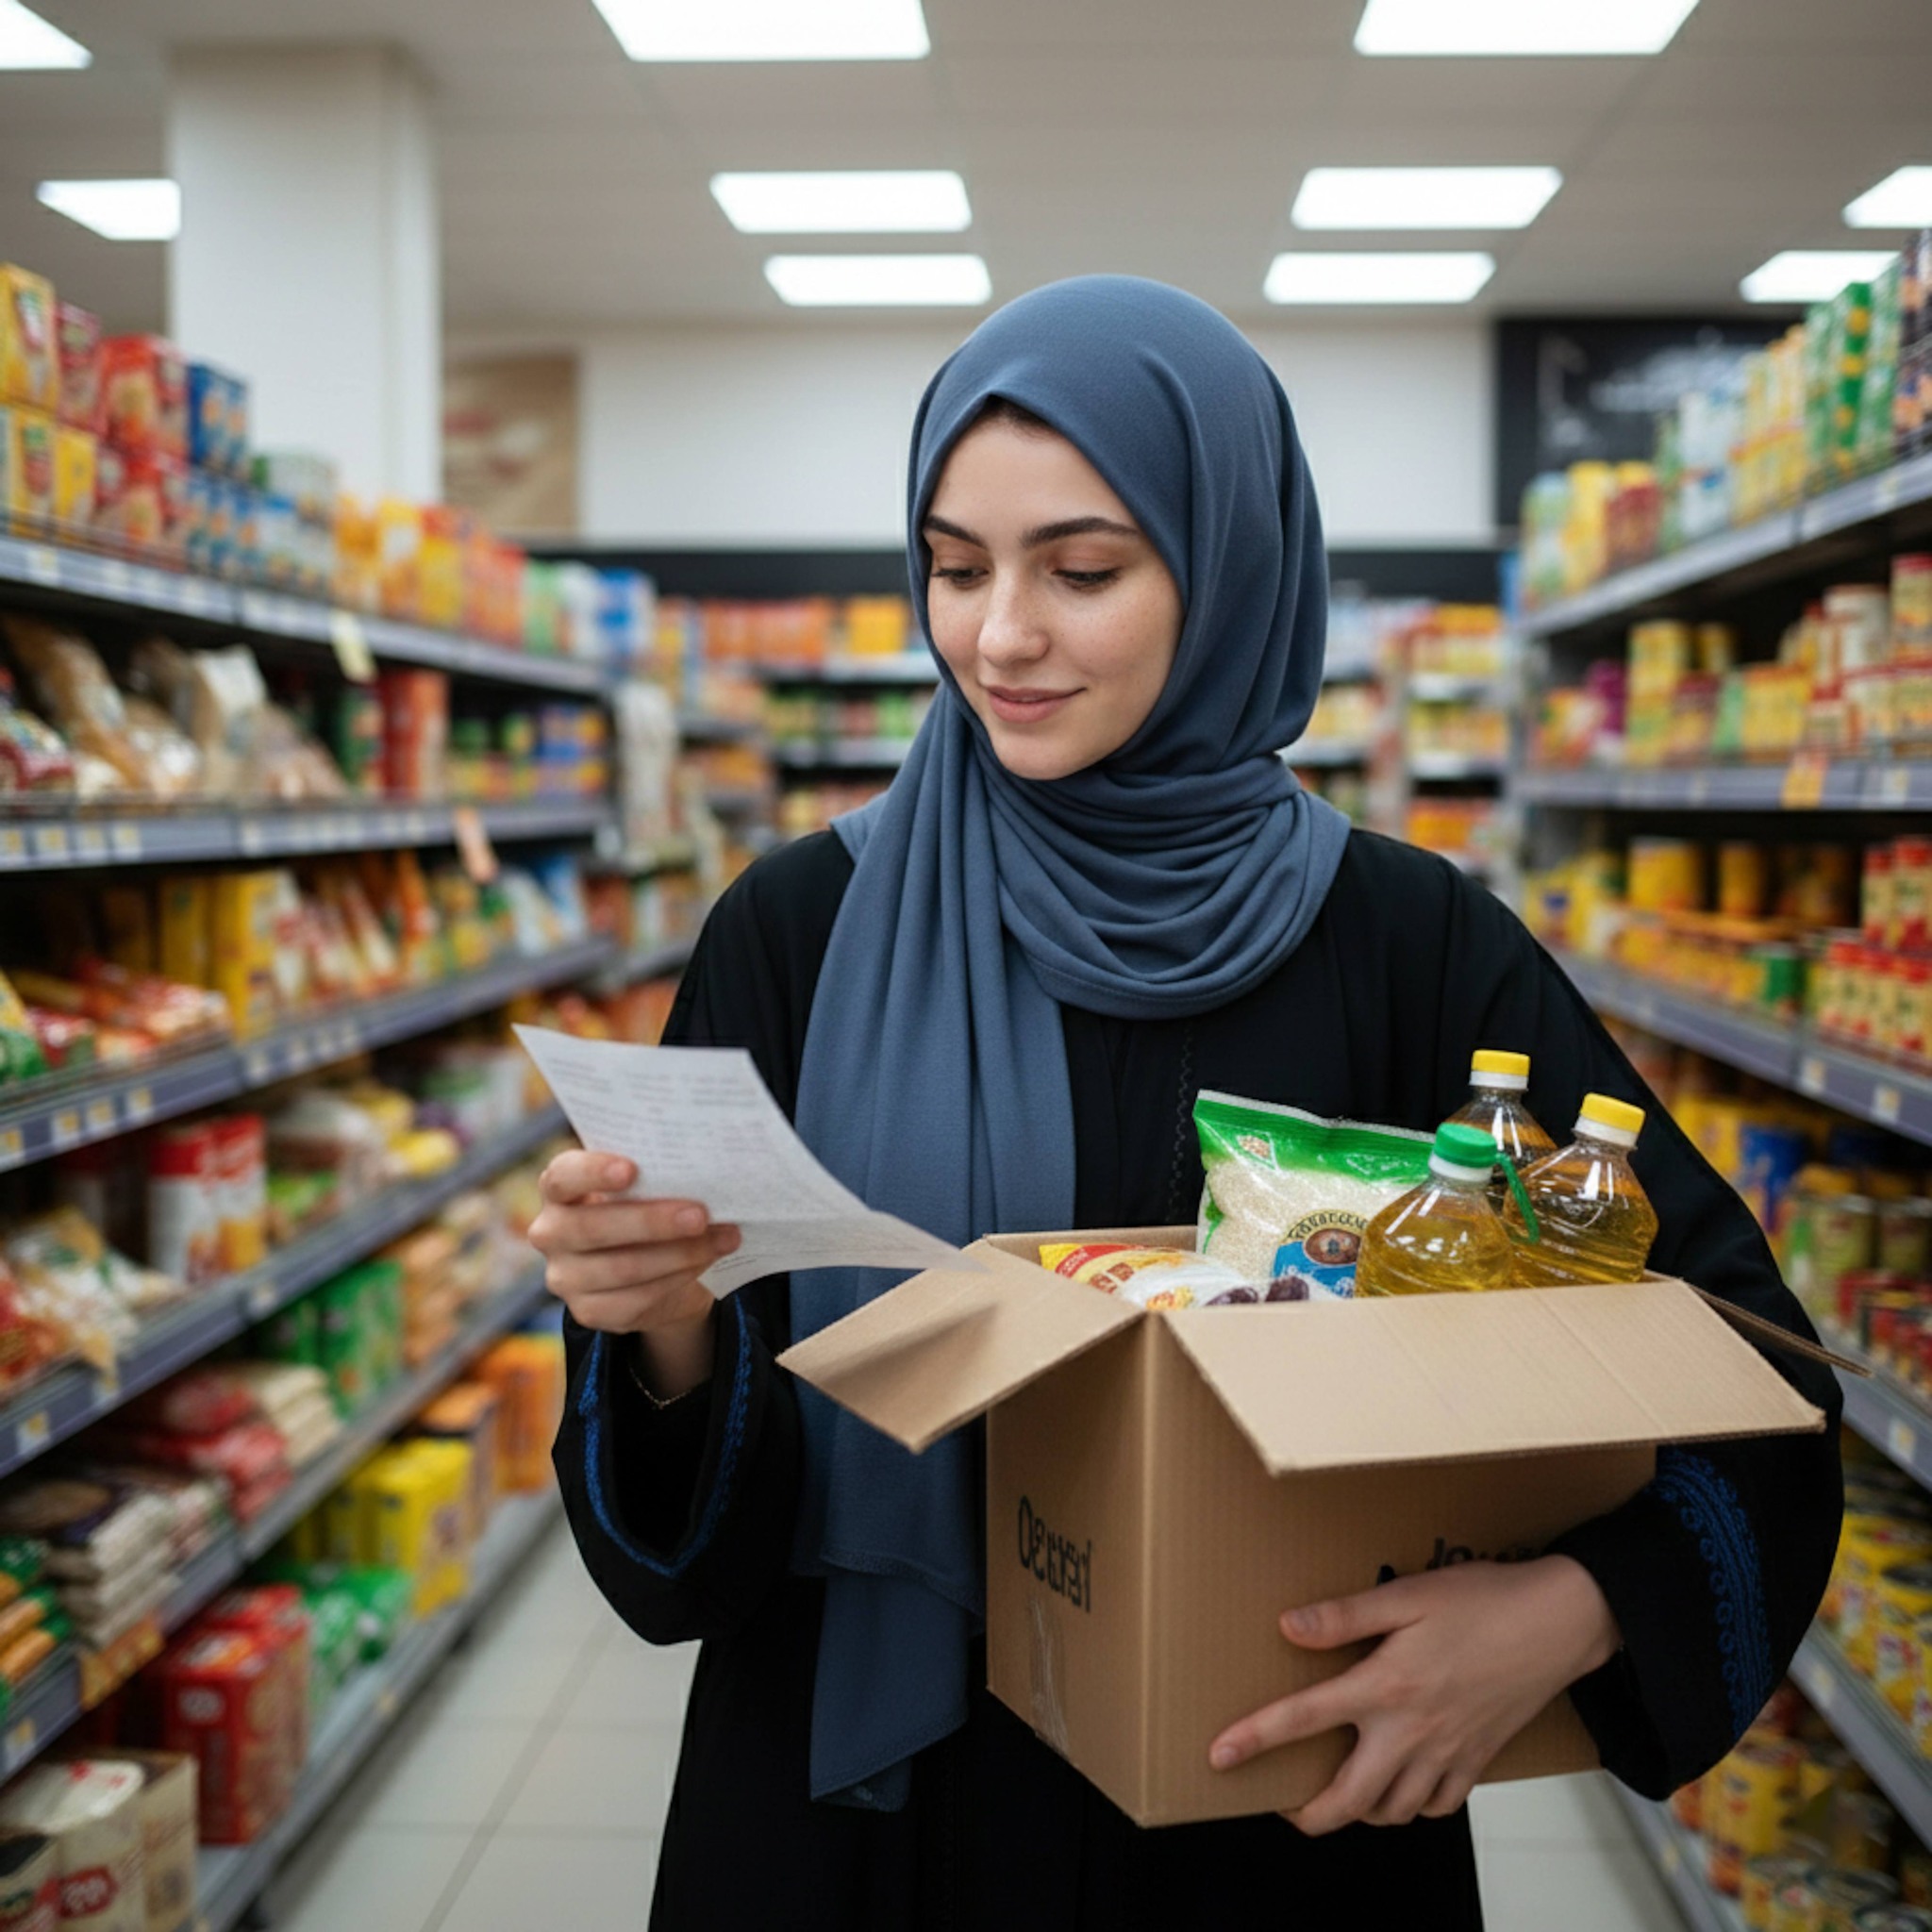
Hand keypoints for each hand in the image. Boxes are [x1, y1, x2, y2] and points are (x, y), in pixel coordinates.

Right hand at [529, 1150, 739, 1396]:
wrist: (650, 1263)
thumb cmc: (646, 1203)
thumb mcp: (644, 1184)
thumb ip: (655, 1174)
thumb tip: (704, 1168)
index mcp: (558, 1188)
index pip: (562, 1177)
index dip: (593, 1172)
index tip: (632, 1169)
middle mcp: (550, 1232)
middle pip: (592, 1228)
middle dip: (652, 1222)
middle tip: (700, 1214)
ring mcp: (564, 1277)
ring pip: (621, 1269)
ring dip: (679, 1254)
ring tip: (722, 1238)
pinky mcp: (587, 1311)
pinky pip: (635, 1300)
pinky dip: (677, 1279)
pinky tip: (706, 1263)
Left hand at [1208, 1556, 1619, 1836]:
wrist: (1562, 1621)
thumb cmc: (1483, 1599)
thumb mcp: (1407, 1594)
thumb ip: (1345, 1616)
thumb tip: (1288, 1627)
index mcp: (1385, 1686)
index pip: (1304, 1719)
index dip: (1256, 1739)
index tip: (1218, 1757)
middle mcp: (1412, 1732)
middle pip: (1349, 1800)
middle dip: (1310, 1815)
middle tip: (1286, 1805)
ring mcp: (1448, 1754)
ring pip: (1394, 1811)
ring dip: (1362, 1809)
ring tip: (1341, 1788)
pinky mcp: (1479, 1761)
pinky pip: (1439, 1807)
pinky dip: (1415, 1807)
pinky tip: (1403, 1784)